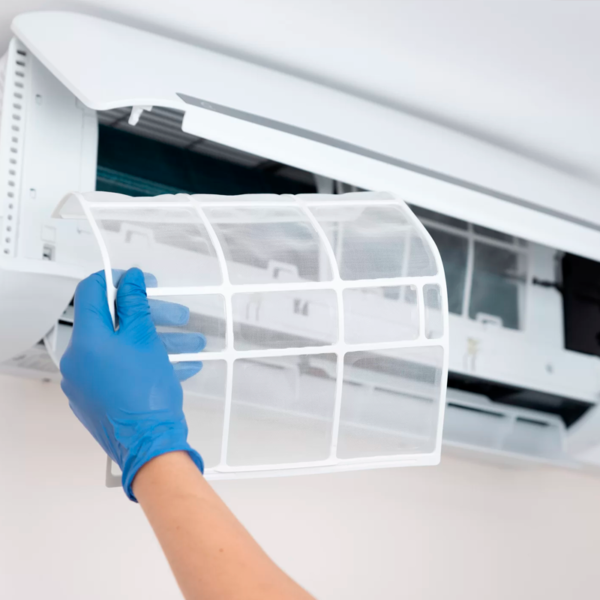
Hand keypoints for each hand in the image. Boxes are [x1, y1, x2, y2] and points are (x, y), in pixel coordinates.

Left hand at [60, 268, 204, 500]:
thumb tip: (130, 281)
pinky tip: (180, 365)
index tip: (139, 281)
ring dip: (159, 341)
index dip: (118, 280)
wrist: (150, 445)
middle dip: (152, 315)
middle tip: (177, 314)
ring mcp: (87, 383)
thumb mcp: (145, 338)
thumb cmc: (146, 396)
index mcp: (85, 341)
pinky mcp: (99, 399)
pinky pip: (123, 370)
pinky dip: (148, 362)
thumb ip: (135, 304)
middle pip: (114, 323)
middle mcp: (79, 361)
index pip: (91, 292)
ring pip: (124, 349)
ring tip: (191, 344)